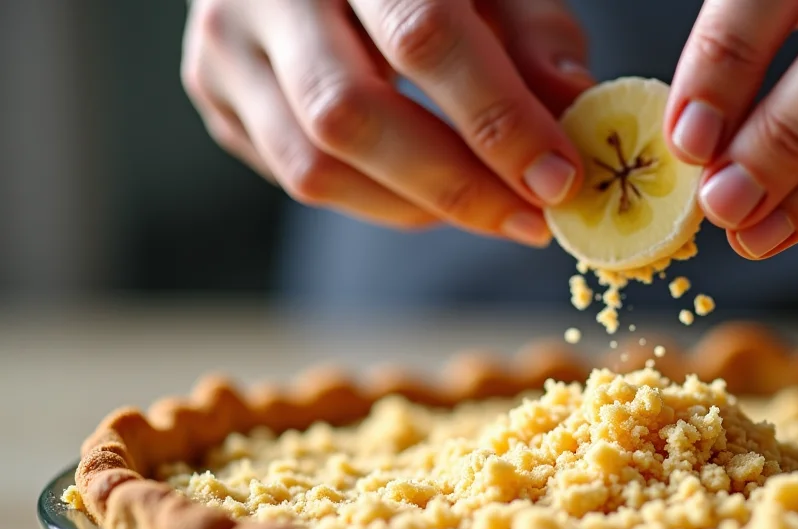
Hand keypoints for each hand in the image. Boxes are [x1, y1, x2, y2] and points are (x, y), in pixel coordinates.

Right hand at [181, 0, 593, 243]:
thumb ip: (536, 32)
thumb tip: (577, 113)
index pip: (422, 37)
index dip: (496, 119)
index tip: (558, 179)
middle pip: (352, 115)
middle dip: (456, 186)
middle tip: (530, 221)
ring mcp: (224, 42)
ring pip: (313, 165)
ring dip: (416, 208)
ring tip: (489, 210)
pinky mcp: (213, 91)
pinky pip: (295, 177)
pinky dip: (377, 200)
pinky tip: (427, 190)